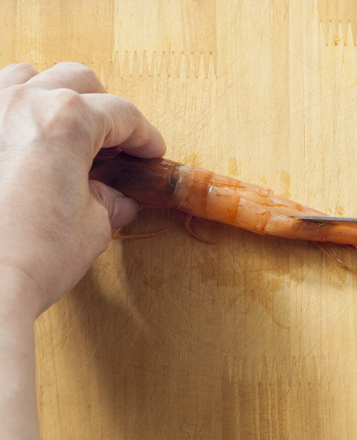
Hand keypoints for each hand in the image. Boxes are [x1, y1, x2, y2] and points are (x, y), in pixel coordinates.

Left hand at [0, 62, 165, 314]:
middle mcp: (21, 103)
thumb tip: (115, 199)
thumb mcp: (93, 227)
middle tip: (118, 145)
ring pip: (30, 76)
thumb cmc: (28, 258)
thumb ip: (108, 202)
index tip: (151, 151)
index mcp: (67, 120)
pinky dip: (16, 111)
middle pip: (79, 81)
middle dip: (107, 110)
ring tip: (68, 133)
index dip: (146, 136)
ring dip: (56, 97)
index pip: (123, 115)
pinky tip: (25, 141)